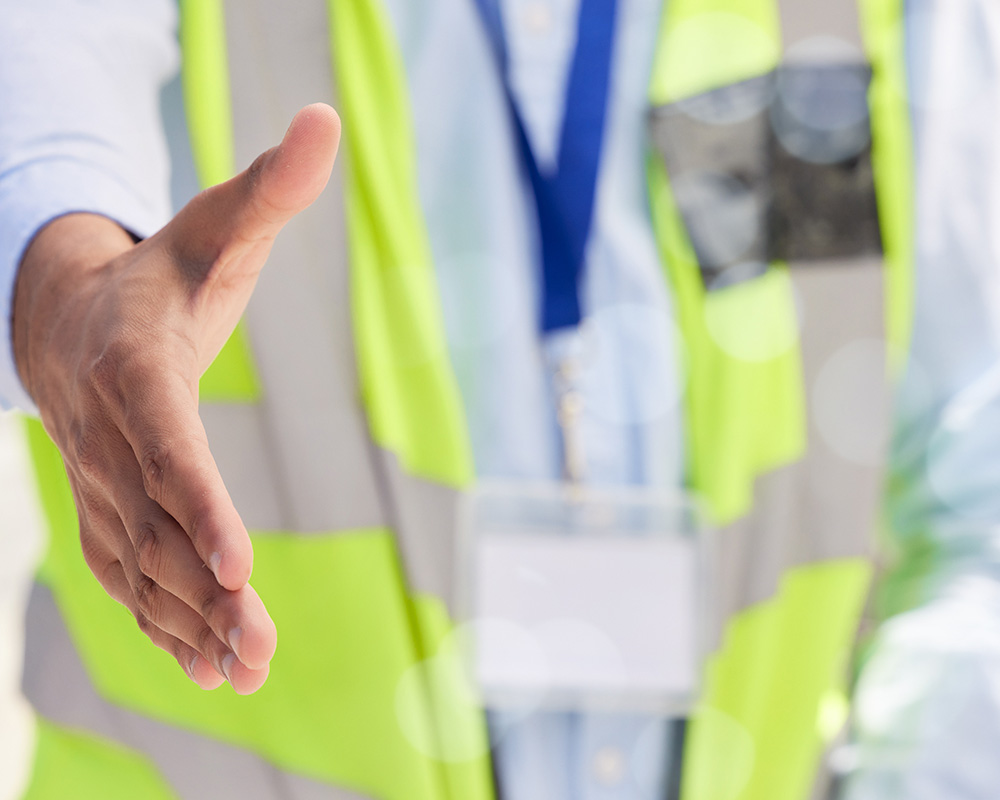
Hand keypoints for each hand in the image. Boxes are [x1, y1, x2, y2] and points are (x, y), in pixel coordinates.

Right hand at [12, 104, 340, 693]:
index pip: (168, 442)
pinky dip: (164, 622)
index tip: (239, 566)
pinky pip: (128, 574)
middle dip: (205, 590)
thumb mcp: (217, 224)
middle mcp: (109, 432)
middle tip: (259, 651)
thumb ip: (274, 184)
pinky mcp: (106, 508)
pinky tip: (208, 667)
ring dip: (190, 623)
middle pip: (158, 521)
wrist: (70, 315)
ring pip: (141, 562)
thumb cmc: (161, 270)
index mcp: (136, 365)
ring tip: (246, 674)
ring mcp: (101, 478)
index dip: (199, 502)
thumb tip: (326, 116)